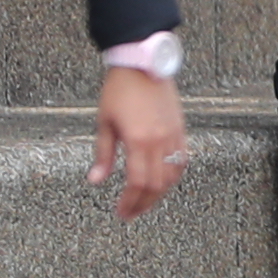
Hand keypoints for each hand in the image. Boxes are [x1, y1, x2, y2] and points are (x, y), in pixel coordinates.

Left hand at [92, 66, 188, 219]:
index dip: (130, 202)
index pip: (137, 183)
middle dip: (143, 203)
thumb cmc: (120, 89)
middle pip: (156, 185)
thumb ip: (103, 154)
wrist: (142, 63)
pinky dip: (172, 176)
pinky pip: (181, 161)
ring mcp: (173, 136)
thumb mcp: (104, 122)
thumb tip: (96, 180)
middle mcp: (159, 141)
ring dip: (158, 193)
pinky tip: (161, 181)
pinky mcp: (180, 129)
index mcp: (139, 141)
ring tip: (144, 201)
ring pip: (171, 176)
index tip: (121, 212)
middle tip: (131, 213)